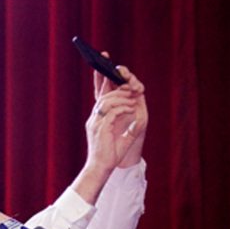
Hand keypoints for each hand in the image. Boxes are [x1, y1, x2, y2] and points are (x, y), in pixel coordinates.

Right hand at [73, 64, 146, 202]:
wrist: (100, 170)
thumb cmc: (110, 156)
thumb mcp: (122, 136)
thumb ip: (127, 122)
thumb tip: (134, 108)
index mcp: (98, 117)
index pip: (99, 93)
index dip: (101, 76)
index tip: (104, 58)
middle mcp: (95, 117)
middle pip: (103, 93)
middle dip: (116, 85)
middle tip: (131, 85)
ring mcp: (96, 122)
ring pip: (107, 101)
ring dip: (122, 98)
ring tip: (134, 99)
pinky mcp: (100, 128)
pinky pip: (111, 112)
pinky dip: (122, 108)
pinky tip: (131, 109)